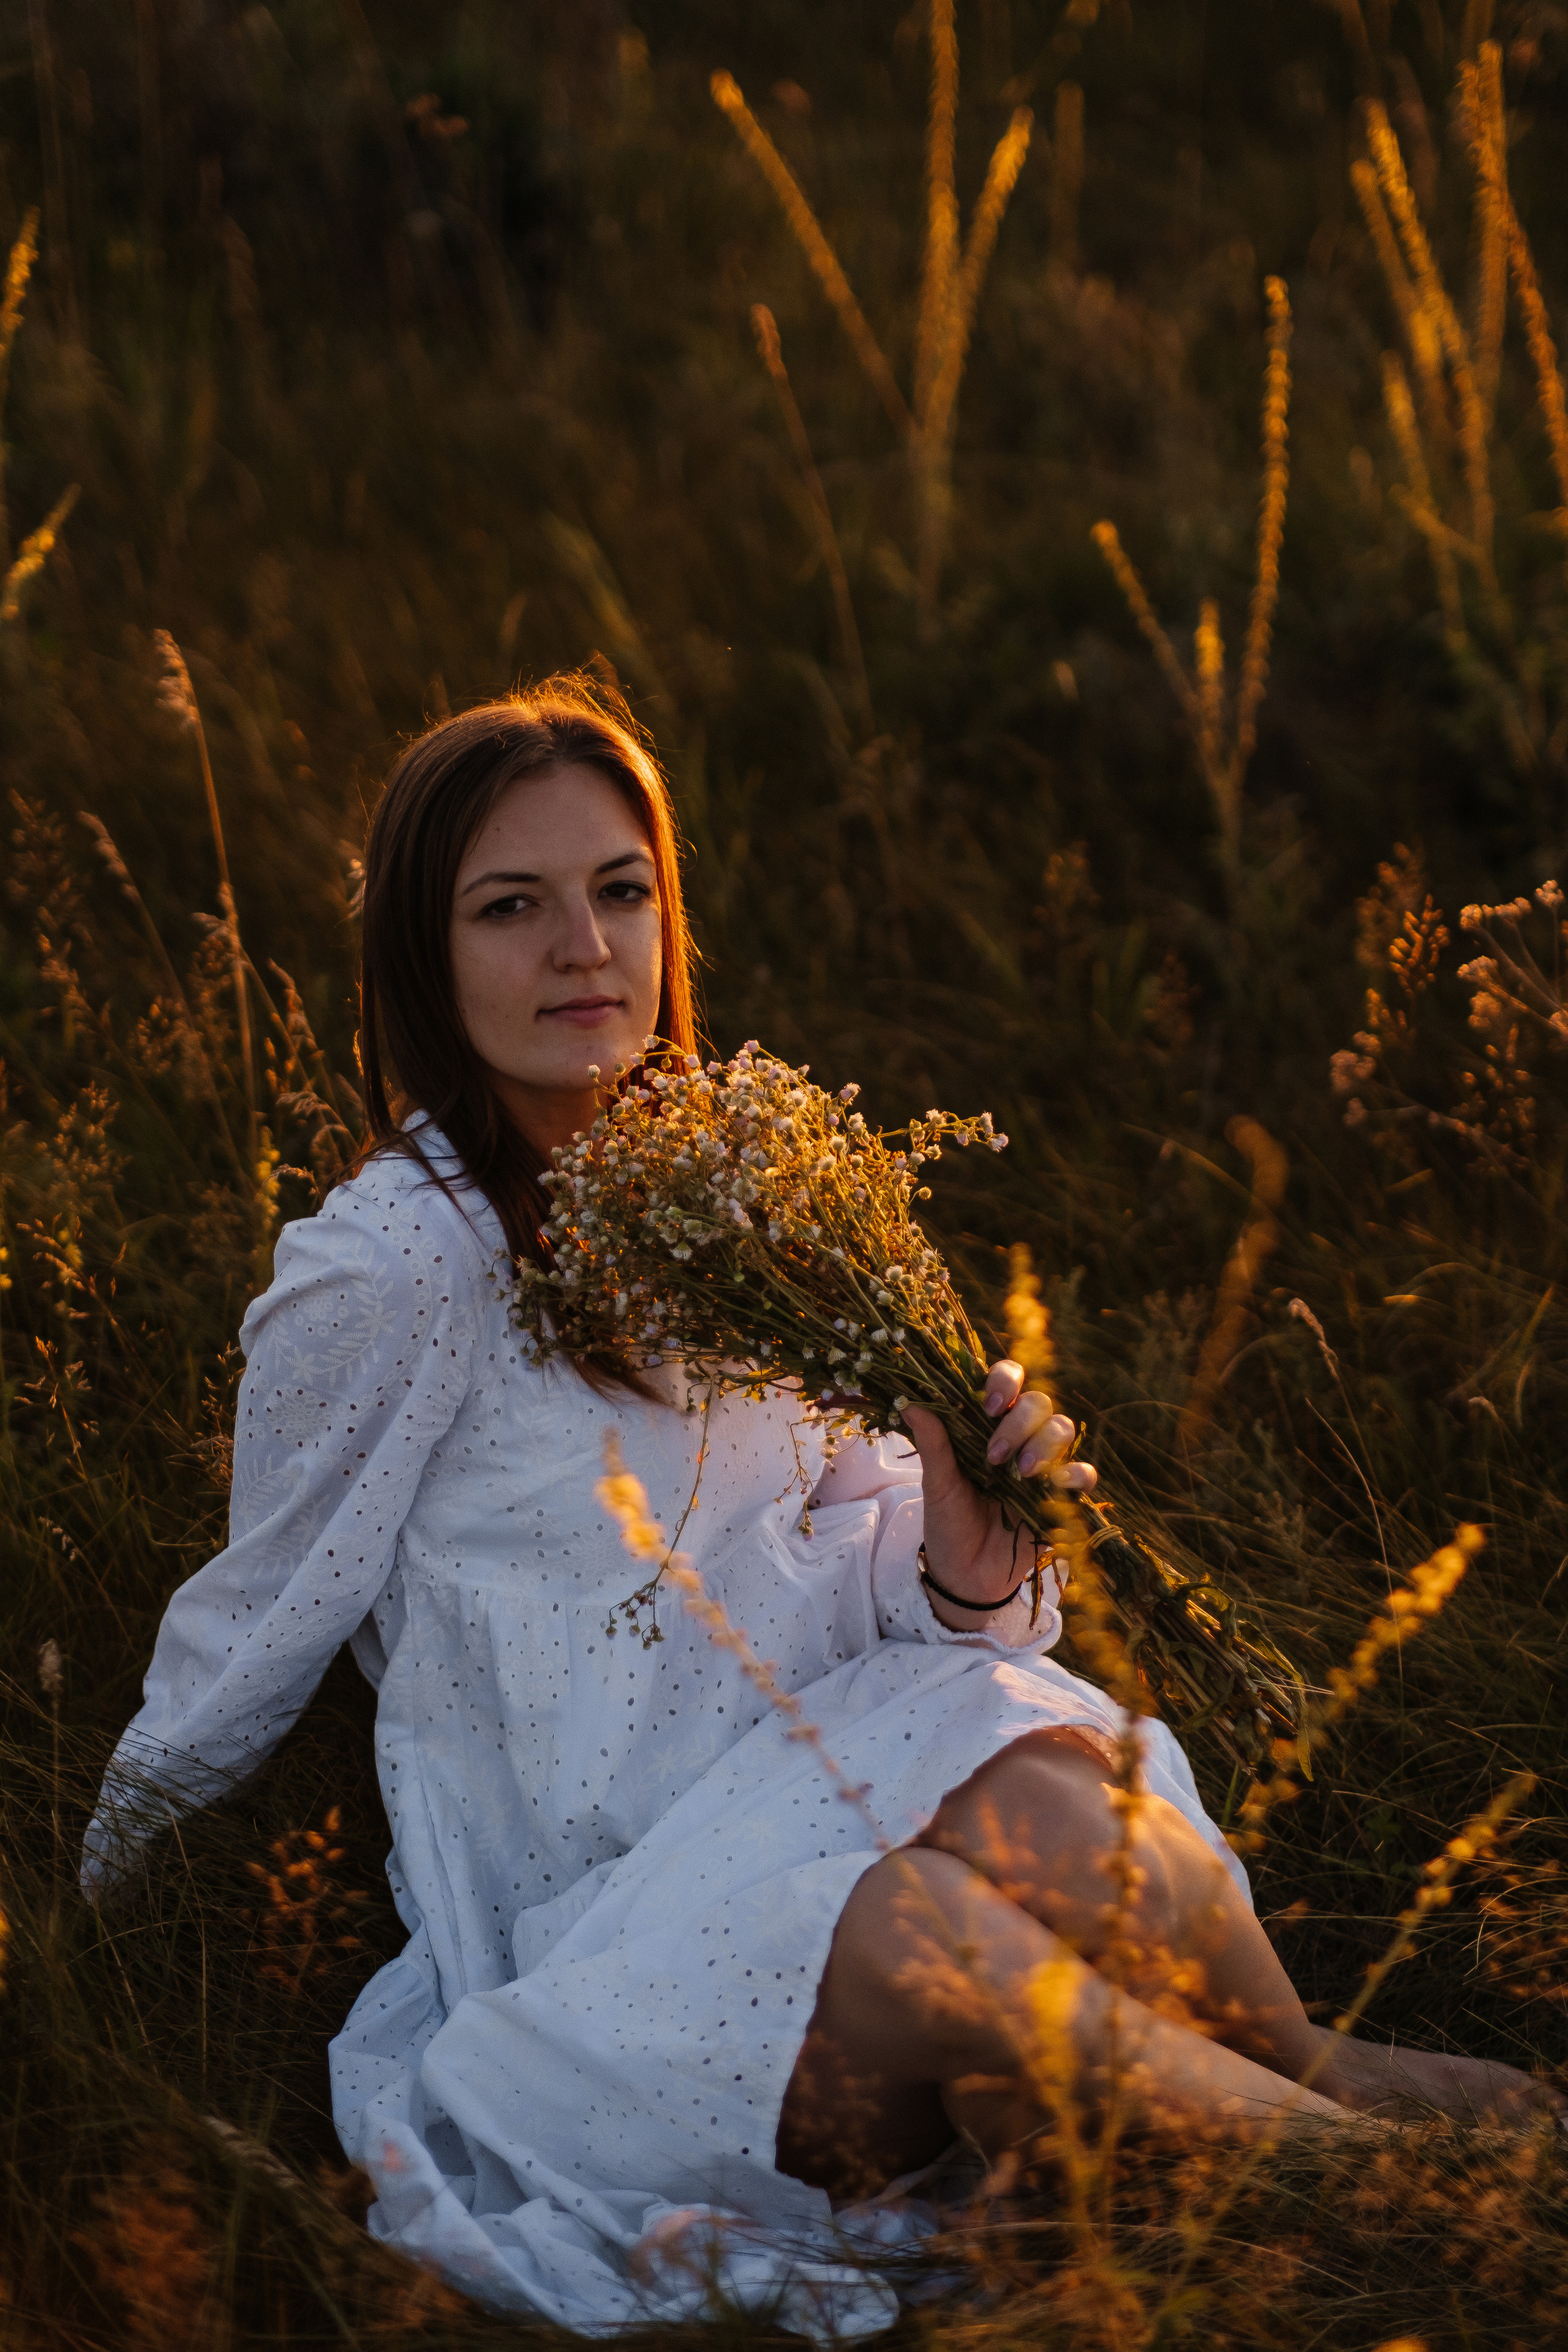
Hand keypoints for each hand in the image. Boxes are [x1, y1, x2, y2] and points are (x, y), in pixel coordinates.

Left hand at [901, 1358, 1097, 1627]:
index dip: (1005, 1380)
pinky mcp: (1062, 1496)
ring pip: (1063, 1428)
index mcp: (987, 1425)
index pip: (1007, 1380)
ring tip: (1020, 1473)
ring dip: (1043, 1444)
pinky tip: (1054, 1487)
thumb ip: (932, 1444)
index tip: (989, 1405)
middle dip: (1019, 1423)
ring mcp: (1044, 1465)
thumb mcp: (937, 1484)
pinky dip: (1075, 1475)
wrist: (965, 1574)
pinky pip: (1084, 1473)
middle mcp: (1020, 1437)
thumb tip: (909, 1402)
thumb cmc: (949, 1521)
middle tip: (994, 1456)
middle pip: (1038, 1402)